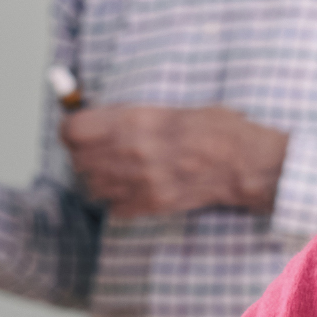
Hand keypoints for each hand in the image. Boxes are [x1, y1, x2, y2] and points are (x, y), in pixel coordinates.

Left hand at [64, 105, 285, 219]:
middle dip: (83, 155)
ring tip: (114, 171)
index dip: (72, 130)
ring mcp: (138, 181)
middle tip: (97, 151)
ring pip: (89, 186)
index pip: (72, 130)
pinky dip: (115, 201)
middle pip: (77, 159)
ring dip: (95, 179)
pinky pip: (112, 207)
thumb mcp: (170, 109)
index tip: (78, 130)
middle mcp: (130, 151)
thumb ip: (131, 116)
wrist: (245, 163)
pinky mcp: (149, 204)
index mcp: (134, 121)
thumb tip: (100, 118)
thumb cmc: (216, 129)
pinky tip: (129, 190)